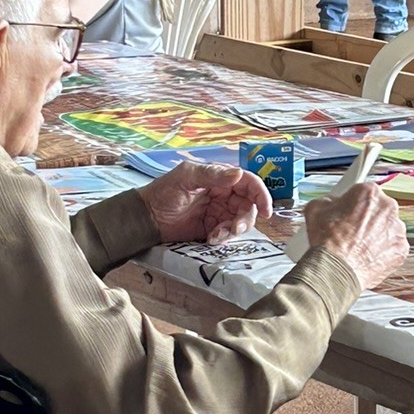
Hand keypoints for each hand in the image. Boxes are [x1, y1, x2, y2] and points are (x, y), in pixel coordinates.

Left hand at [140, 161, 271, 244]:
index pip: (249, 183)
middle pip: (249, 205)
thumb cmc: (164, 192)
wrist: (147, 217)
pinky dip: (225, 238)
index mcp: (220, 178)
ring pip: (242, 222)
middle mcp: (224, 195)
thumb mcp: (186, 177)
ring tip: (217, 236)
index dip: (261, 195)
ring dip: (235, 230)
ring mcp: (219, 213)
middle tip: (235, 229)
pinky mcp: (214, 229)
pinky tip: (211, 239)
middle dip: (247, 219)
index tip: (267, 211)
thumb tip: (238, 174)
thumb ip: (212, 175)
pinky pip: (229, 234)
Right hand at [303, 182, 408, 290]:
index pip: (365, 192)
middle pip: (379, 209)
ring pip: (388, 228)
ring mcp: (397, 229)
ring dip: (376, 235)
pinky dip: (382, 252)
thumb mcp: (316, 209)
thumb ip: (329, 201)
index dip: (355, 203)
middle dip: (367, 218)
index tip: (351, 211)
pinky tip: (366, 257)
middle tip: (351, 231)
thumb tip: (331, 205)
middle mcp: (388, 207)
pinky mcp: (402, 249)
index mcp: (370, 193)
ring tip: (357, 247)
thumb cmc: (327, 241)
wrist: (335, 269)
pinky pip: (393, 247)